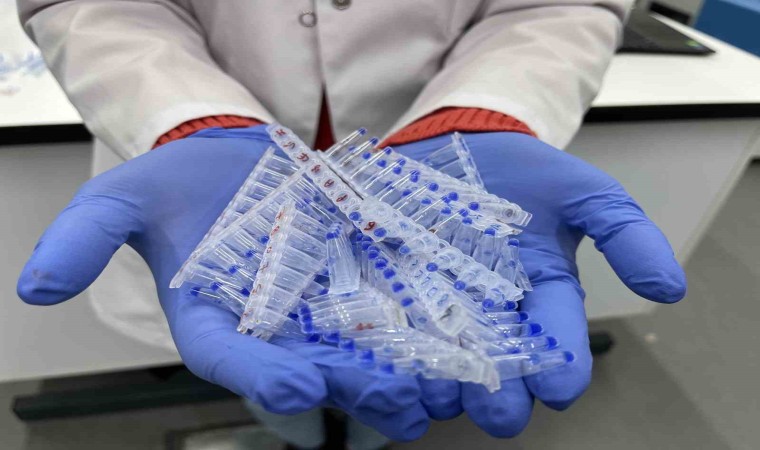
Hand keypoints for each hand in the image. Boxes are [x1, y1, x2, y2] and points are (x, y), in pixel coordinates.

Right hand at [16, 125, 429, 440]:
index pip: (228, 360)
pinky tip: (456, 339)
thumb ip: (86, 236)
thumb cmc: (180, 184)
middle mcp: (267, 329)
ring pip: (356, 355)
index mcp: (211, 322)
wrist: (236, 156)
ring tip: (432, 388)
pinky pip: (390, 311)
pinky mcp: (358, 282)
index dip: (258, 378)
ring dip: (396, 374)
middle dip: (347, 388)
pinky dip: (421, 327)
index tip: (294, 388)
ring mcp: (317, 310)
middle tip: (387, 398)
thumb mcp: (128, 196)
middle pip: (307, 370)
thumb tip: (33, 285)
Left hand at [395, 132, 685, 435]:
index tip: (557, 386)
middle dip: (500, 397)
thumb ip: (624, 234)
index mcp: (542, 301)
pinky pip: (393, 342)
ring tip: (438, 389)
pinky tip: (390, 371)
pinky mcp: (394, 297)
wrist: (459, 146)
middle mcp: (493, 318)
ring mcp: (441, 311)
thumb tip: (669, 288)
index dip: (560, 369)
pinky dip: (392, 364)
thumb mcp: (584, 193)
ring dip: (443, 387)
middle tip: (496, 404)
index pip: (559, 347)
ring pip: (445, 371)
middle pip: (499, 376)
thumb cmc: (526, 174)